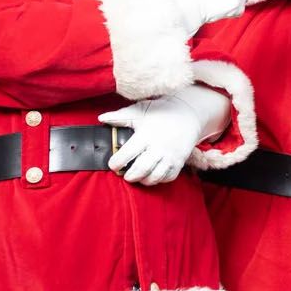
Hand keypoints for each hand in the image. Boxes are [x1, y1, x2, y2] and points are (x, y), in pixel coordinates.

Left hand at [99, 84, 229, 185]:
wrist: (189, 114)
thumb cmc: (162, 113)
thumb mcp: (141, 111)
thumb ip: (120, 116)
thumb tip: (101, 118)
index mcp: (146, 136)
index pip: (126, 155)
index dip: (116, 163)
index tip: (113, 164)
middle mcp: (158, 147)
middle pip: (141, 169)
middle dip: (130, 176)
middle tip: (125, 174)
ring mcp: (170, 156)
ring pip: (155, 176)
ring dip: (143, 180)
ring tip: (138, 177)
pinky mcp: (179, 161)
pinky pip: (168, 177)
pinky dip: (159, 180)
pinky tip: (152, 175)